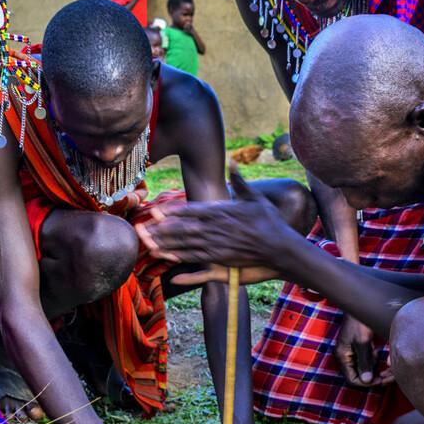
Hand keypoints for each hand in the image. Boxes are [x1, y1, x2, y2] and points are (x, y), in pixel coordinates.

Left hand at [135, 163, 299, 271]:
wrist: (281, 247)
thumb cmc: (269, 221)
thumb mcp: (255, 197)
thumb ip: (240, 180)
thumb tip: (232, 161)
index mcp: (222, 213)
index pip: (192, 211)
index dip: (172, 212)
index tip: (156, 211)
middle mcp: (217, 230)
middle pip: (183, 229)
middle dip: (161, 229)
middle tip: (141, 229)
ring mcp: (218, 247)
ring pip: (186, 246)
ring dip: (165, 245)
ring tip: (147, 245)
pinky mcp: (221, 261)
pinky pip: (197, 261)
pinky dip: (180, 261)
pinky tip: (167, 262)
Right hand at [336, 316, 392, 387]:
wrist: (360, 303)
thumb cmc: (359, 320)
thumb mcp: (362, 341)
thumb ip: (364, 361)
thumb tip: (367, 381)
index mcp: (343, 356)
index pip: (353, 380)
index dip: (368, 383)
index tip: (382, 380)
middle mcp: (346, 356)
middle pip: (360, 376)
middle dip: (375, 378)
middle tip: (390, 376)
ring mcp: (352, 352)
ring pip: (365, 369)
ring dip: (377, 370)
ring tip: (389, 367)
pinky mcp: (359, 347)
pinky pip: (367, 361)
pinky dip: (375, 362)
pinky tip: (382, 355)